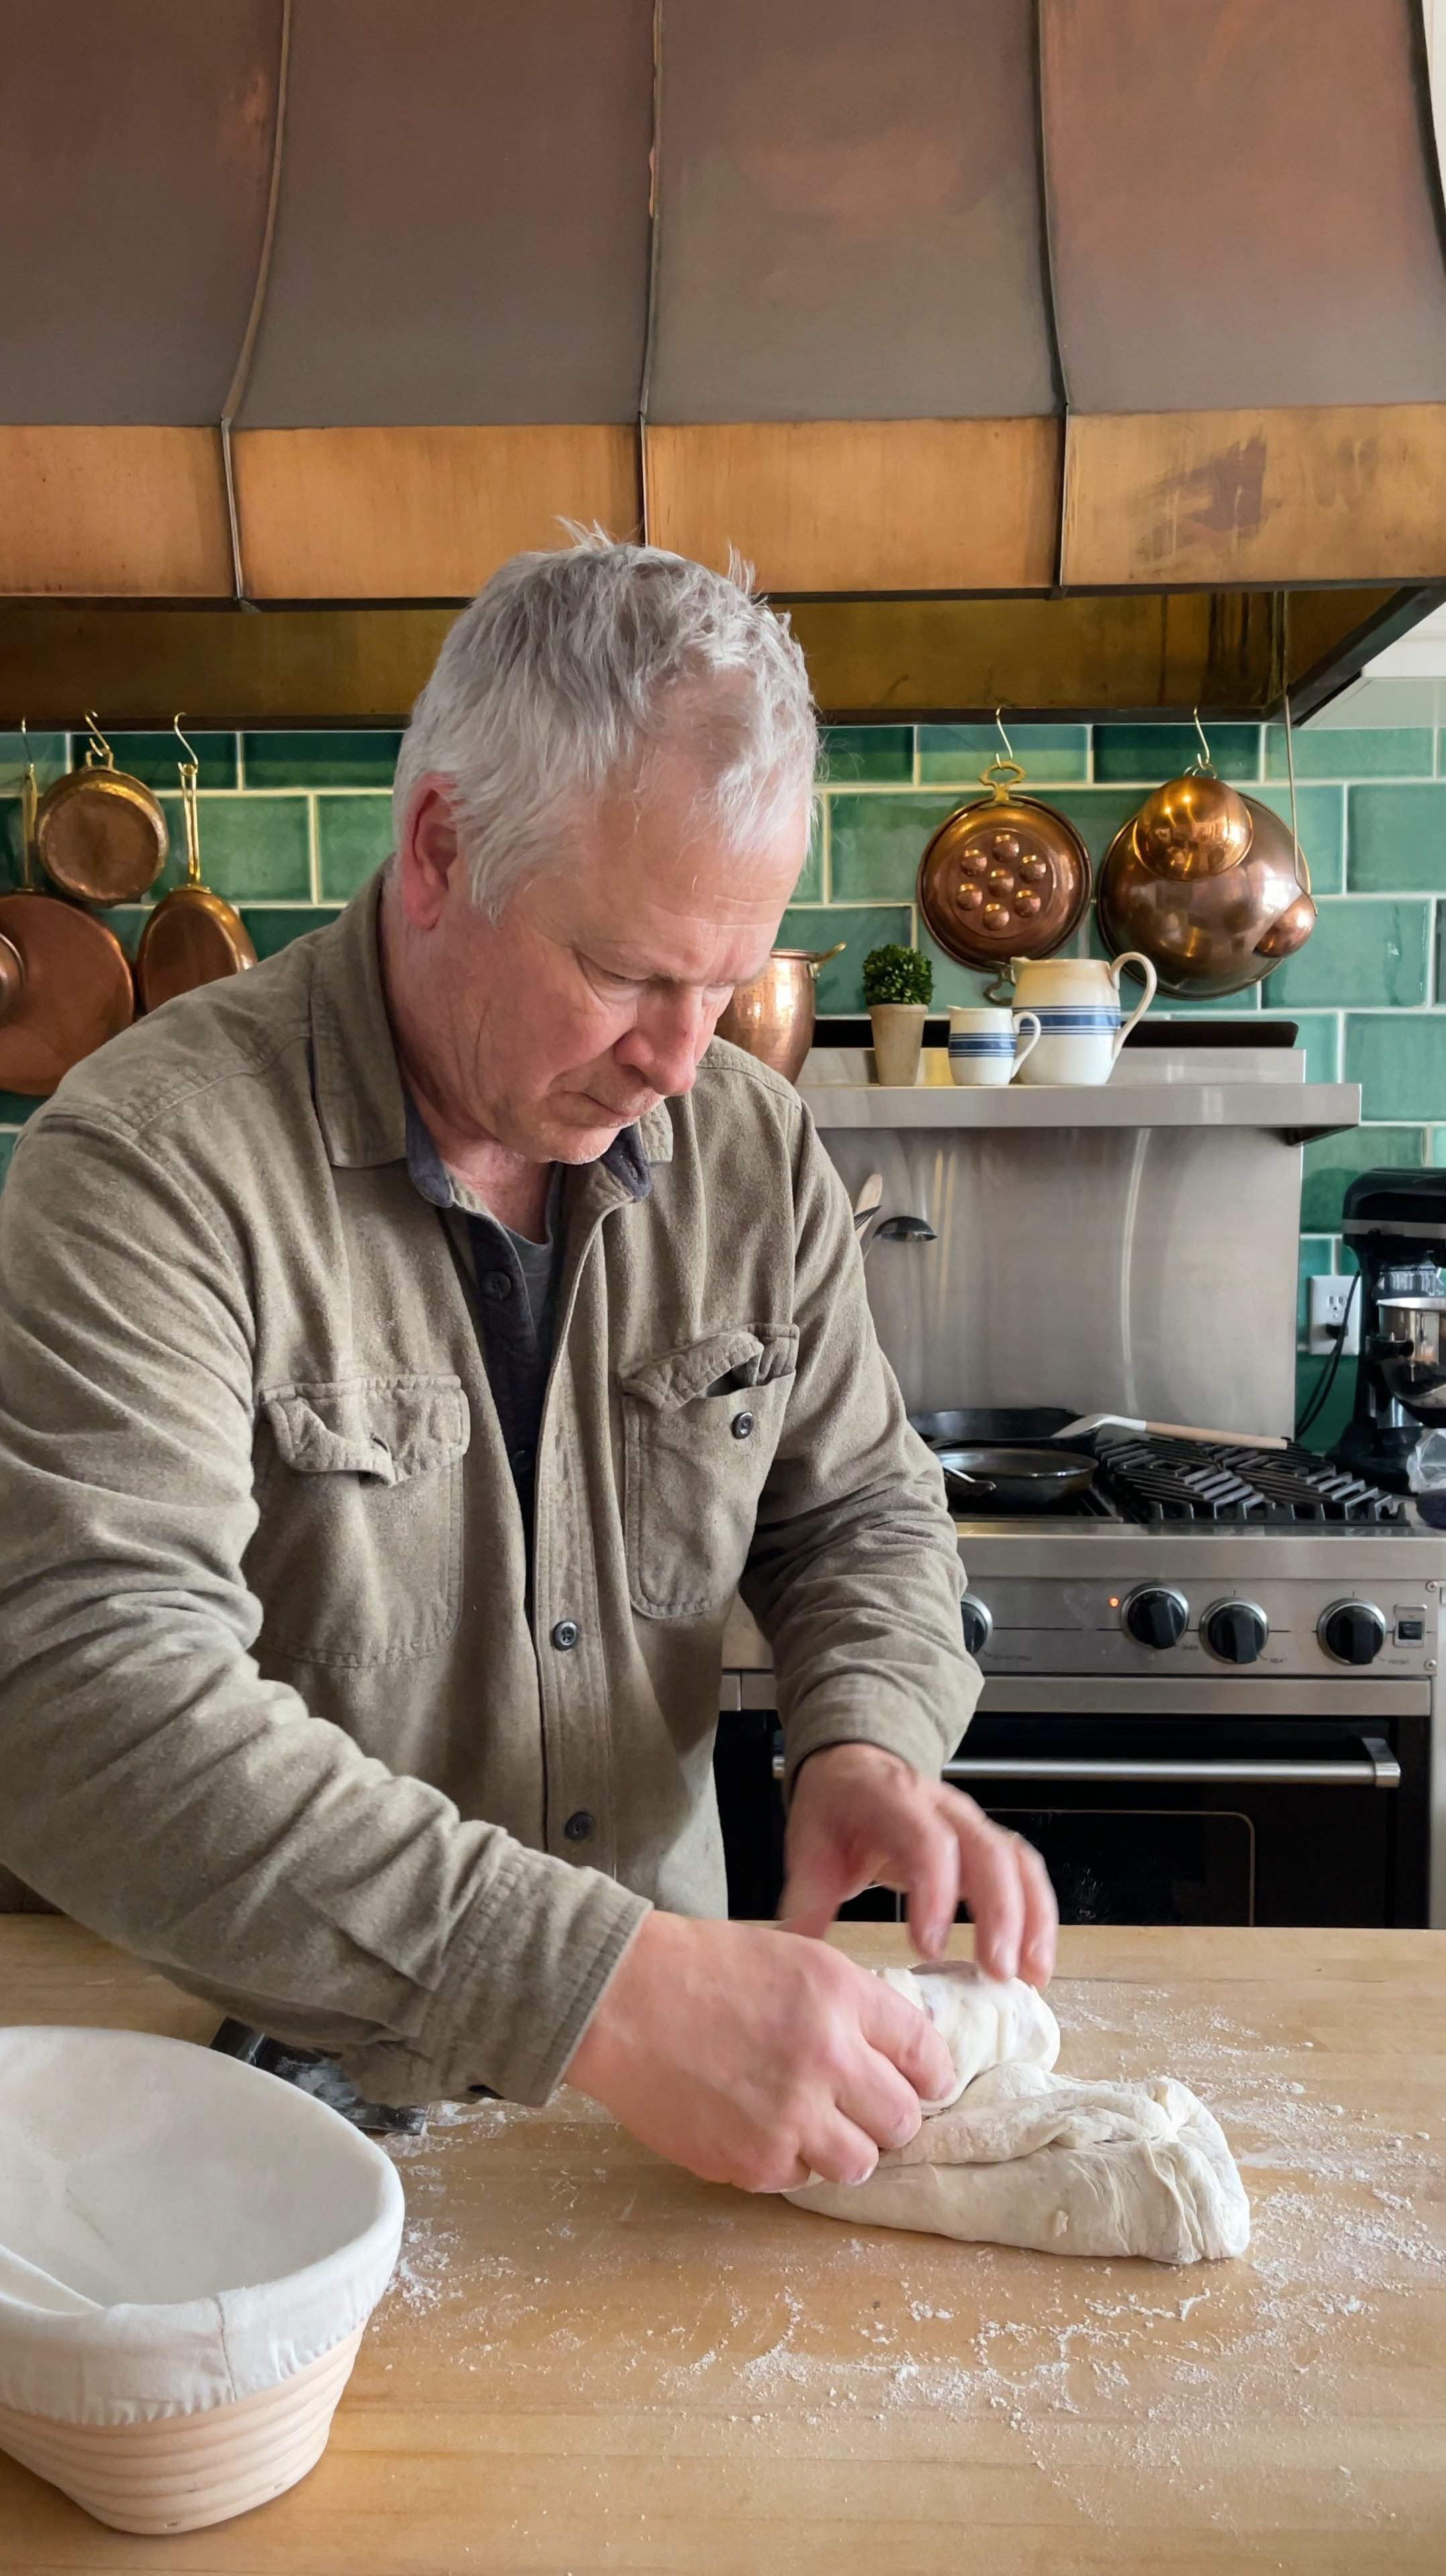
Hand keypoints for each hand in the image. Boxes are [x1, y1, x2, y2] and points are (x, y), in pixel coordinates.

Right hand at [565, 1910, 954, 2190]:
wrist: (620, 2000)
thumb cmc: (701, 1969)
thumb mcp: (794, 1958)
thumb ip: (850, 2005)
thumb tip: (898, 2054)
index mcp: (840, 1995)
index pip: (925, 2052)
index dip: (930, 2073)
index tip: (923, 2083)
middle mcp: (826, 2058)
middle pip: (903, 2119)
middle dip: (890, 2116)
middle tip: (866, 2109)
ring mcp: (791, 2116)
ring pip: (860, 2163)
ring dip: (845, 2147)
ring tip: (812, 2124)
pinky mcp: (753, 2160)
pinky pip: (800, 2179)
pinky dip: (789, 2160)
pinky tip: (760, 2125)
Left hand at [779, 1743, 1057, 1986]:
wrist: (854, 1767)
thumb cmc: (835, 1809)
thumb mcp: (809, 1844)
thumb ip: (806, 1897)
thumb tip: (797, 1953)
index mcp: (893, 1801)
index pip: (927, 1841)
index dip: (936, 1893)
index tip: (928, 1947)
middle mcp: (943, 1808)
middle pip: (987, 1852)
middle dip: (1000, 1914)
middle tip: (996, 1972)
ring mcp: (972, 1822)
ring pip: (1017, 1863)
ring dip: (1031, 1920)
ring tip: (1030, 1976)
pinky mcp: (989, 1842)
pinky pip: (1026, 1873)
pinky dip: (1039, 1916)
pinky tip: (1036, 1962)